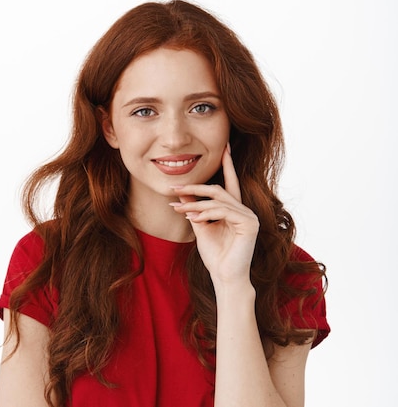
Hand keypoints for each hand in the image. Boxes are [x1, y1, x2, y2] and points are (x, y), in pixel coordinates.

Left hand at [170, 144, 258, 287]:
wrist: (224, 277)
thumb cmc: (214, 255)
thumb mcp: (200, 226)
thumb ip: (194, 208)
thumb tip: (182, 191)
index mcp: (234, 209)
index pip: (230, 182)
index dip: (228, 164)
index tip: (225, 147)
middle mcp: (244, 210)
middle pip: (218, 189)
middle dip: (195, 187)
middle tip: (174, 188)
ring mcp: (249, 216)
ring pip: (217, 200)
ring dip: (194, 204)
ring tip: (178, 209)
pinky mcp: (249, 224)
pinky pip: (223, 211)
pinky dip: (206, 213)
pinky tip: (194, 218)